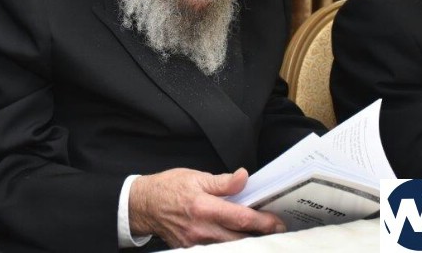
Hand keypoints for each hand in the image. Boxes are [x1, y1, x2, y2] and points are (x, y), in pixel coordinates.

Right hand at [128, 168, 286, 247]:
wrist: (144, 205)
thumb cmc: (169, 188)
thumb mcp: (195, 177)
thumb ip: (222, 181)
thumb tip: (243, 177)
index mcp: (204, 207)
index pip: (241, 218)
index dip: (263, 222)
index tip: (277, 221)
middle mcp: (201, 229)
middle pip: (240, 239)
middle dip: (261, 235)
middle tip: (276, 229)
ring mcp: (196, 243)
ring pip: (229, 247)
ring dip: (246, 241)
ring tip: (258, 233)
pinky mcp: (191, 249)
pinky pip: (216, 249)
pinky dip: (229, 244)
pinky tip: (237, 237)